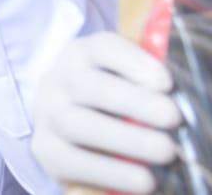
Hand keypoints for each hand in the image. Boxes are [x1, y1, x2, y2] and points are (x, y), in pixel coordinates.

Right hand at [31, 32, 180, 193]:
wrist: (62, 121)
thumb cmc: (109, 97)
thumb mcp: (122, 77)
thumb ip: (147, 77)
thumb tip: (182, 86)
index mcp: (81, 54)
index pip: (103, 48)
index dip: (134, 62)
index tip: (166, 82)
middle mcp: (57, 81)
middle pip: (89, 86)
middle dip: (134, 102)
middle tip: (172, 117)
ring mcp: (47, 116)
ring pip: (80, 125)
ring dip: (126, 139)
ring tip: (166, 151)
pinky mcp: (46, 150)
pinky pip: (75, 162)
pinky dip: (112, 172)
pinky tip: (145, 180)